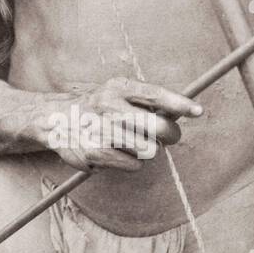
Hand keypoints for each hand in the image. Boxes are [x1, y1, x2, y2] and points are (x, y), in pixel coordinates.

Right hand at [46, 76, 202, 171]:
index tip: (197, 111)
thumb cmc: (96, 106)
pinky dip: (130, 162)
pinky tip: (116, 152)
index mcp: (117, 87)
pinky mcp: (96, 153)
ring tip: (131, 142)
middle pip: (159, 127)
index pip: (154, 94)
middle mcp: (109, 106)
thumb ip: (145, 99)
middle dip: (170, 135)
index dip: (179, 103)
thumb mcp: (115, 91)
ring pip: (149, 150)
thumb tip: (182, 111)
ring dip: (146, 149)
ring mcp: (101, 130)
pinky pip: (133, 165)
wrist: (55, 119)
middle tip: (167, 136)